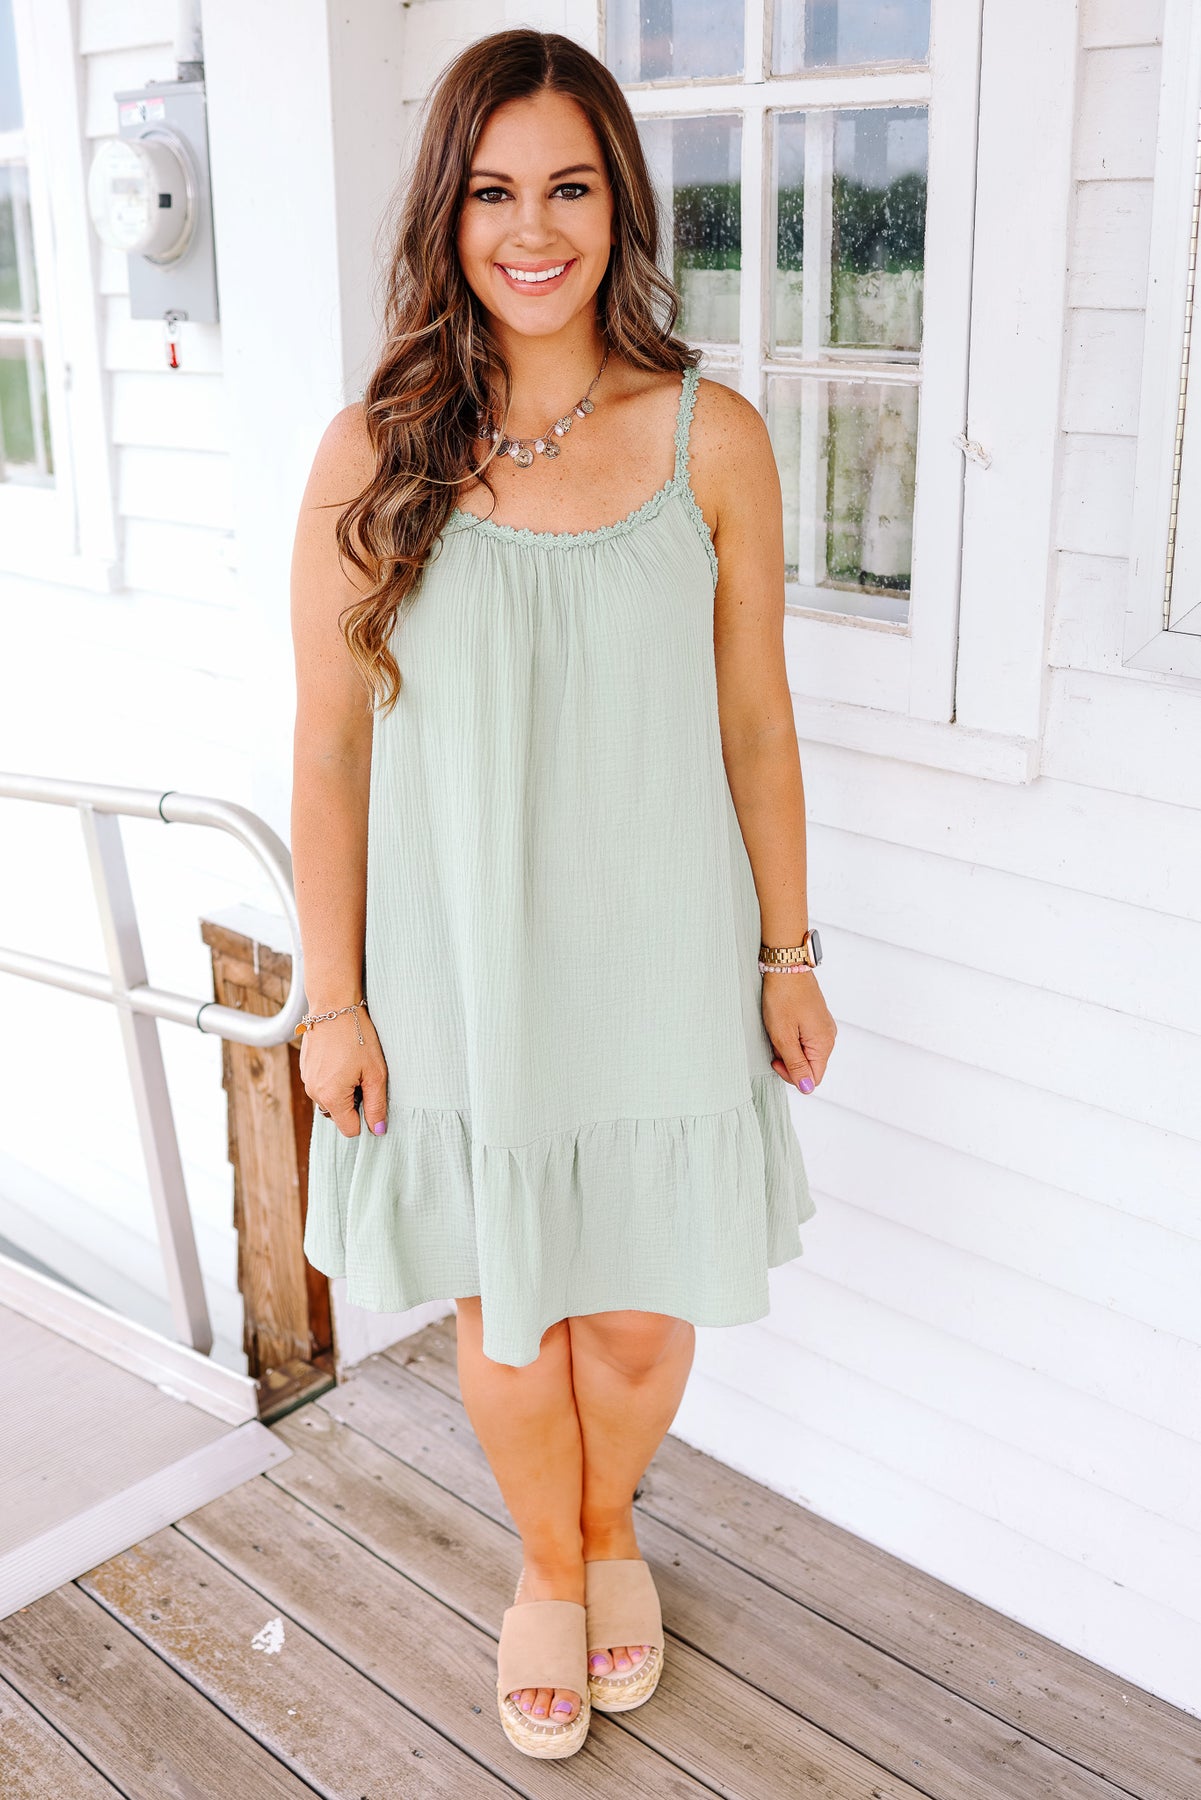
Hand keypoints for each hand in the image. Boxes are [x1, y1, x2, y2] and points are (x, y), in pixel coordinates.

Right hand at [300, 1006, 388, 1136]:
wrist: (333, 1005)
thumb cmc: (358, 1036)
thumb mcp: (375, 1072)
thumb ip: (377, 1105)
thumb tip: (378, 1131)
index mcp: (331, 1097)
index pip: (349, 1129)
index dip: (364, 1117)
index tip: (371, 1094)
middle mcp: (313, 1092)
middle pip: (338, 1115)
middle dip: (352, 1102)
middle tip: (362, 1076)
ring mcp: (306, 1079)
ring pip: (329, 1099)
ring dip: (342, 1090)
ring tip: (352, 1065)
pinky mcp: (304, 1068)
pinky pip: (321, 1084)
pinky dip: (332, 1078)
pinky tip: (341, 1057)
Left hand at [762, 970, 836, 1093]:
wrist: (786, 965)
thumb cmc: (783, 997)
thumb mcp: (783, 1036)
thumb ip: (795, 1064)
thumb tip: (806, 1088)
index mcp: (824, 1044)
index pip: (812, 1078)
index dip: (791, 1075)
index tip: (776, 1058)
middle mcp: (829, 1038)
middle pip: (809, 1066)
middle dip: (788, 1059)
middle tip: (774, 1041)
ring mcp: (824, 1028)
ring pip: (805, 1052)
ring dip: (788, 1047)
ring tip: (778, 1029)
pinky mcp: (817, 1019)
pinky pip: (804, 1039)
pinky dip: (791, 1036)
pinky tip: (782, 1023)